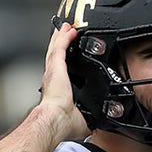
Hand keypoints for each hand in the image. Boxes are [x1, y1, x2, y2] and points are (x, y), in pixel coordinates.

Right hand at [39, 21, 89, 140]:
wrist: (56, 120)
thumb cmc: (63, 124)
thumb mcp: (82, 119)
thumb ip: (89, 117)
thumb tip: (98, 124)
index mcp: (58, 90)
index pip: (61, 72)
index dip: (63, 63)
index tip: (67, 56)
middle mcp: (53, 79)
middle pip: (56, 56)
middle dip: (60, 44)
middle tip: (65, 33)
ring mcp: (53, 71)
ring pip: (56, 49)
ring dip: (61, 37)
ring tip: (66, 27)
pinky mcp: (56, 67)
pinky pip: (59, 47)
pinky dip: (64, 37)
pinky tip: (69, 29)